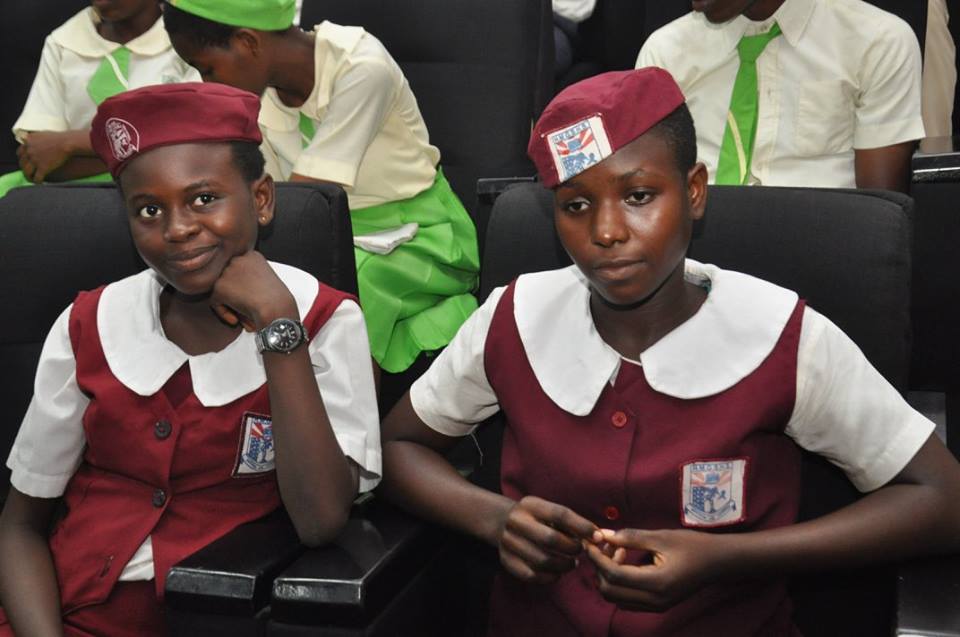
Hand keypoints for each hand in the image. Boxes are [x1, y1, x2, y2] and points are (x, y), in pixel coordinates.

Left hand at [18, 132, 75, 182]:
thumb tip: (29, 137)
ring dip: (28, 176)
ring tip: (32, 179)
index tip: (25, 162)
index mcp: (29, 142)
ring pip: (27, 171)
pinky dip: (37, 181)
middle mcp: (29, 151)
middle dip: (24, 168)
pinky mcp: (43, 168)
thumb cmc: (59, 137)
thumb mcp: (43, 133)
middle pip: (22, 162)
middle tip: (28, 171)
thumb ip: (35, 137)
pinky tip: (40, 183)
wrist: (68, 142)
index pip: (19, 152)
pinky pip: (37, 177)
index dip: (22, 158)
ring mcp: (35, 160)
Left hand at [210, 251, 297, 330]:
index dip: (244, 287)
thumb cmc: (278, 302)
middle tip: (246, 306)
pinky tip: (237, 318)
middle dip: (235, 294)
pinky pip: (214, 302)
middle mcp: (238, 259)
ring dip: (230, 303)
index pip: (239, 270)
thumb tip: (236, 288)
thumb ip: (250, 278)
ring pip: (220, 290)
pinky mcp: (219, 286)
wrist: (277, 310)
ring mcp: (227, 272)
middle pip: (228, 278)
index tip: (252, 298)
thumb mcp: (267, 281)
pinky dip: (224, 312)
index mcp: (252, 255)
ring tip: (244, 313)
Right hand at [495, 495, 597, 583]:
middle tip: (581, 551)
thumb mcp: (549, 511)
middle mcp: (516, 522)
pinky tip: (558, 572)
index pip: (560, 514)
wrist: (502, 523)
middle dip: (572, 548)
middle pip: (550, 539)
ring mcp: (508, 542)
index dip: (582, 526)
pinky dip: (550, 577)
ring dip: (564, 565)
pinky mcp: (506, 561)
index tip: (598, 537)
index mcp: (530, 505)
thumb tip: (599, 536)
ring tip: (572, 563)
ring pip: (542, 561)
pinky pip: (532, 576)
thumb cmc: (537, 518)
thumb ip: (572, 522)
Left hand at [585, 528, 729, 611]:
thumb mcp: (661, 537)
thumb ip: (630, 537)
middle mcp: (654, 601)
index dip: (596, 558)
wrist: (718, 562)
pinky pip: (627, 599)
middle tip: (605, 545)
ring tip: (618, 551)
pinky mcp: (657, 605)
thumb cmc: (693, 546)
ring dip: (608, 575)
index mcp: (657, 584)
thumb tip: (603, 534)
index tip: (589, 542)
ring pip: (616, 597)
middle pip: (610, 591)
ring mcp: (656, 606)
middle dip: (600, 567)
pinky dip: (619, 582)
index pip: (613, 575)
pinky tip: (626, 562)